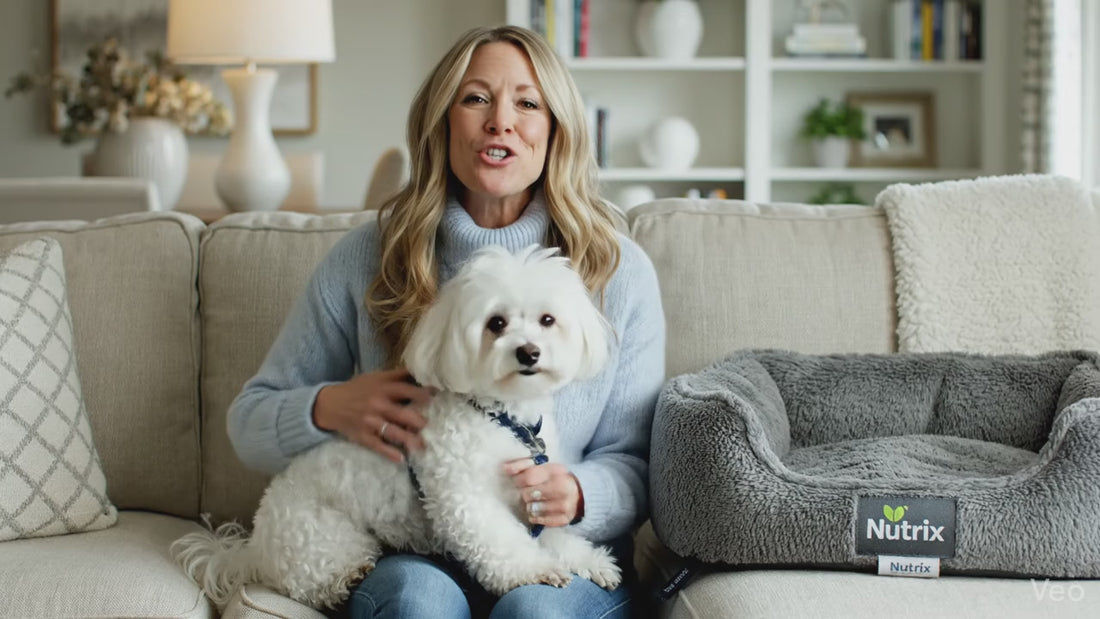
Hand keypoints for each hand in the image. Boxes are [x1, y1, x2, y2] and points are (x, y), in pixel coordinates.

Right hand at [313, 368, 431, 462]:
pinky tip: (401, 459)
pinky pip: (378, 446)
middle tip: (431, 426)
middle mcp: (377, 404)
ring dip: (409, 440)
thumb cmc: (357, 389)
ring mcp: (370, 421)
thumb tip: (420, 371)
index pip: (405, 390)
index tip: (435, 398)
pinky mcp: (363, 436)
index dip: (421, 394)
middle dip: (418, 421)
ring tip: (423, 446)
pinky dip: (390, 453)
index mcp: (381, 388)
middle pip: (401, 413)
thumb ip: (396, 376)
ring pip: (393, 432)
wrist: (329, 404)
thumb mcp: (375, 378)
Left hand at [504, 458, 582, 527]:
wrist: (581, 494)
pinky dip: (536, 517)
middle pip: (528, 494)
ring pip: (533, 509)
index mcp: (557, 472)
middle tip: (529, 493)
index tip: (519, 482)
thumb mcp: (544, 468)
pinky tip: (538, 512)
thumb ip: (523, 466)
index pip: (529, 477)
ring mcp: (566, 505)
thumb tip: (505, 468)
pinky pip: (541, 521)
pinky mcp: (565, 519)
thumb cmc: (556, 480)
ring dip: (530, 506)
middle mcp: (563, 488)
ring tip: (534, 502)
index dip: (519, 481)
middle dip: (525, 494)